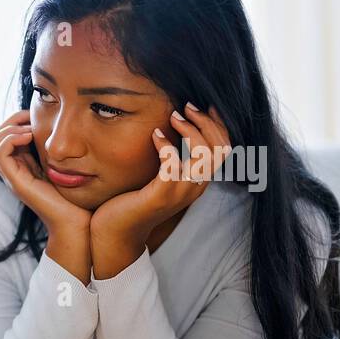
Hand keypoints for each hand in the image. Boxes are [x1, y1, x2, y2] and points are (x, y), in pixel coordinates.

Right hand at [0, 109, 91, 236]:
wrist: (77, 223)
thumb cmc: (76, 197)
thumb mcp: (65, 165)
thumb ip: (57, 150)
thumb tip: (58, 128)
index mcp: (23, 167)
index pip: (4, 138)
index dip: (15, 121)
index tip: (35, 117)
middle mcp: (13, 172)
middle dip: (10, 122)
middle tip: (30, 119)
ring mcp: (13, 178)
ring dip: (8, 130)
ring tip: (29, 130)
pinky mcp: (16, 183)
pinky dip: (11, 139)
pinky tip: (30, 136)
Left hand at [90, 102, 230, 259]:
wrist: (115, 233)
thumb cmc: (133, 201)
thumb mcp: (160, 178)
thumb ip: (173, 160)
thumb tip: (173, 128)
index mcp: (198, 181)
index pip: (224, 148)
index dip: (218, 124)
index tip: (204, 105)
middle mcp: (195, 187)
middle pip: (220, 148)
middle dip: (206, 122)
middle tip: (186, 107)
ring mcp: (180, 192)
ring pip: (204, 154)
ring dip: (190, 130)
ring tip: (173, 117)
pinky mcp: (161, 195)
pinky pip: (173, 164)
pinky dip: (167, 145)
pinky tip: (155, 135)